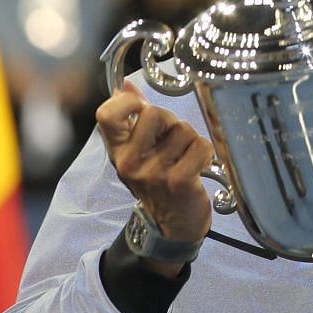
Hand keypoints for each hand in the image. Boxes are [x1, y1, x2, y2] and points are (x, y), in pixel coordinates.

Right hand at [95, 85, 213, 266]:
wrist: (172, 227)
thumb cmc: (157, 181)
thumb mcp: (137, 151)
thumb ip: (132, 116)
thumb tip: (125, 85)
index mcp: (117, 150)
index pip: (107, 113)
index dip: (128, 102)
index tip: (143, 109)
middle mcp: (130, 162)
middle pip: (154, 113)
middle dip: (171, 121)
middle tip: (173, 142)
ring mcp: (154, 173)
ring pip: (184, 129)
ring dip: (191, 140)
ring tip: (185, 158)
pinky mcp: (179, 182)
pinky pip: (201, 146)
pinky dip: (205, 153)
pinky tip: (198, 167)